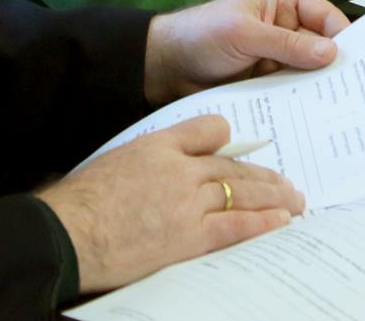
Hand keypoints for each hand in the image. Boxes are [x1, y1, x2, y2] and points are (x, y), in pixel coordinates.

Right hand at [39, 114, 303, 293]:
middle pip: (232, 166)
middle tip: (285, 180)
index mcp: (159, 144)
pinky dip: (261, 222)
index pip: (206, 129)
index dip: (226, 138)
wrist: (70, 231)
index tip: (240, 147)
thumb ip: (145, 158)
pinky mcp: (190, 236)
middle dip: (263, 174)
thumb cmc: (81, 201)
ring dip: (272, 197)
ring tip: (294, 200)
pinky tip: (281, 221)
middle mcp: (180, 169)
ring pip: (241, 192)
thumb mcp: (114, 162)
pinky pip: (236, 226)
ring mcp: (187, 202)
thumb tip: (157, 167)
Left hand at [143, 0, 348, 103]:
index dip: (344, 40)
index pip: (327, 18)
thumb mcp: (246, 34)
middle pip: (323, 48)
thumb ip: (288, 44)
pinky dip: (301, 103)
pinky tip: (316, 119)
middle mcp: (288, 26)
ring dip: (319, 90)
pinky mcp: (270, 82)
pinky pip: (293, 92)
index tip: (362, 66)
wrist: (165, 66)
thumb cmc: (202, 34)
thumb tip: (332, 53)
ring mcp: (280, 56)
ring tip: (344, 113)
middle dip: (335, 69)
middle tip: (359, 95)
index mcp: (286, 0)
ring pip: (310, 74)